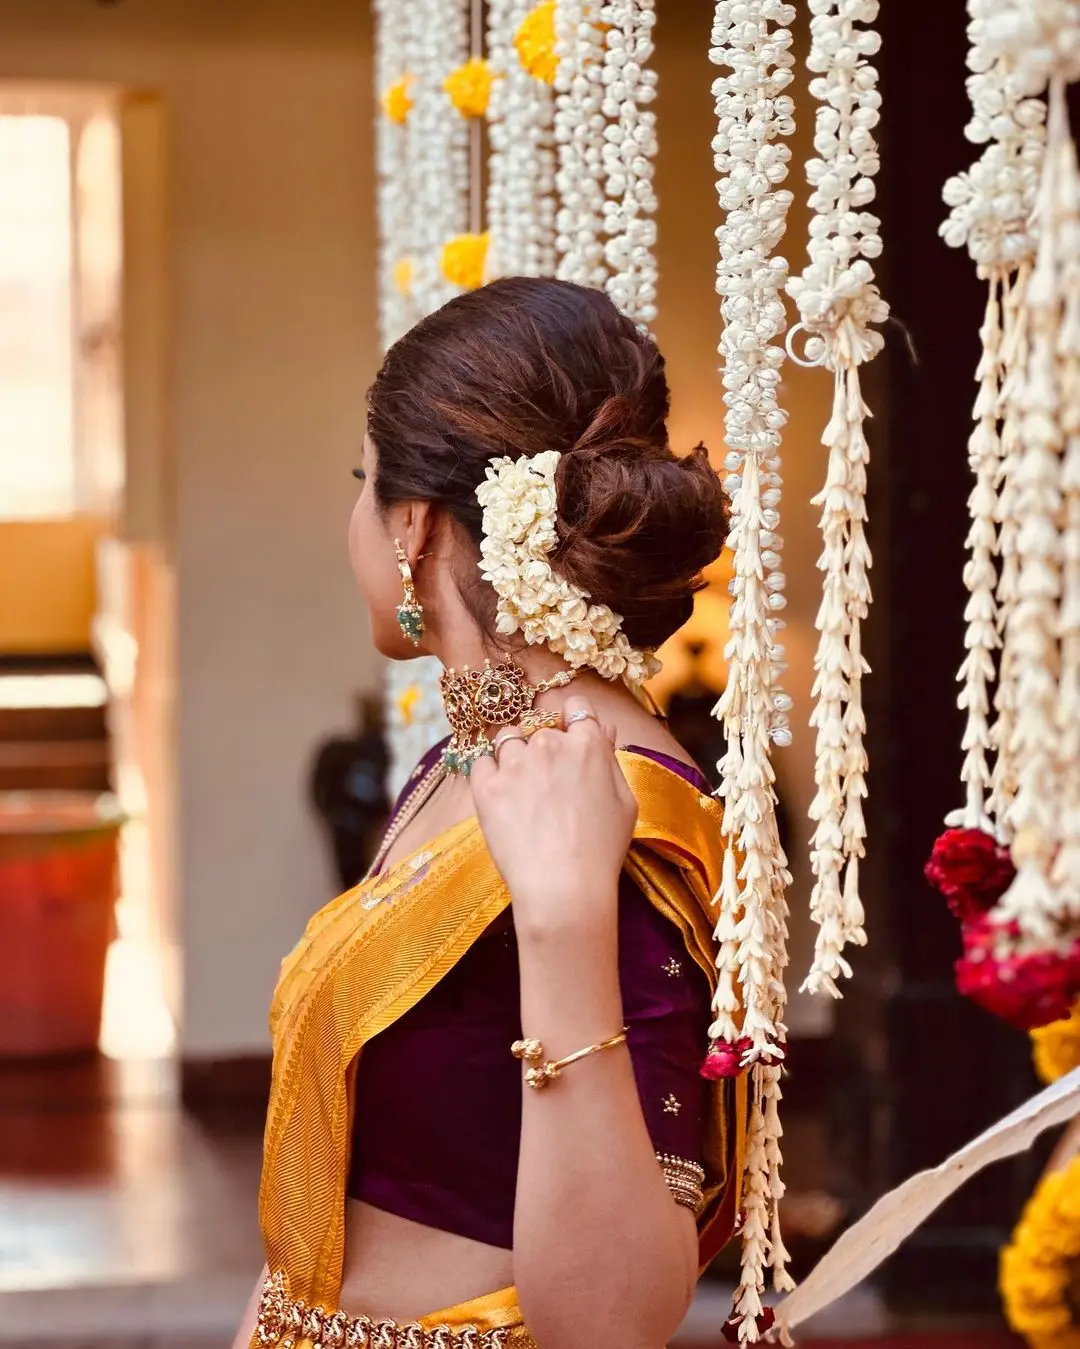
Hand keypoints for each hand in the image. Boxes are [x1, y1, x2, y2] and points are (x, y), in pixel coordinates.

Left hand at [468, 694, 637, 940]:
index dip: (572, 721)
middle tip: (547, 784)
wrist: (563, 888)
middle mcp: (549, 744)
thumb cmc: (601, 851)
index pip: (576, 707)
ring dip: (514, 756)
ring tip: (523, 793)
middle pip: (540, 726)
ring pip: (508, 739)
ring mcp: (515, 763)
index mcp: (588, 745)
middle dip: (543, 746)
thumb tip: (602, 728)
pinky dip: (488, 773)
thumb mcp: (624, 803)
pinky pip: (480, 762)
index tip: (569, 740)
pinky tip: (502, 799)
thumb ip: (610, 759)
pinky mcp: (486, 786)